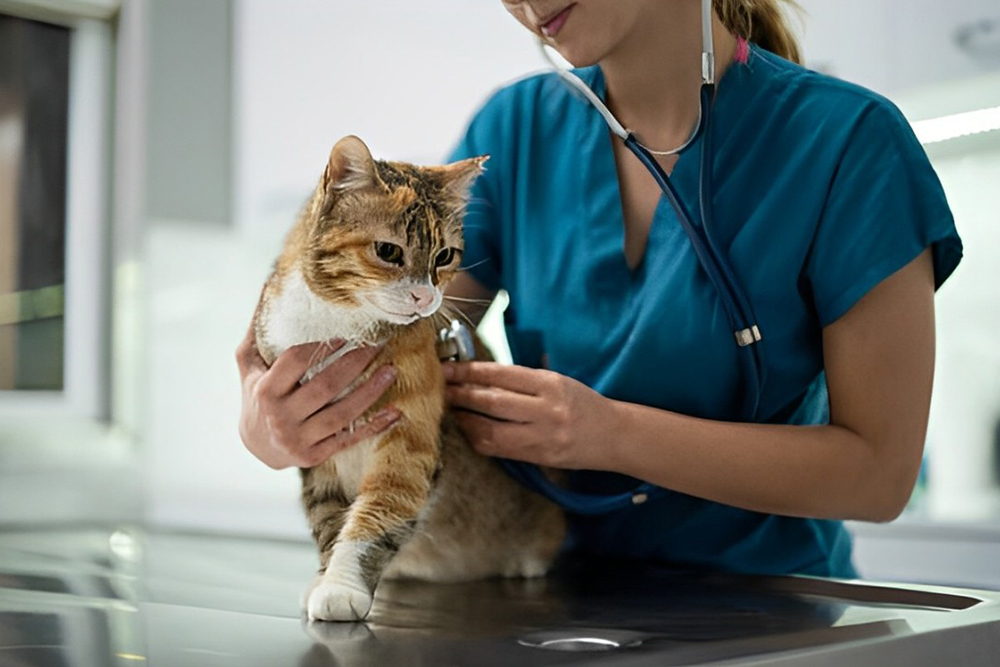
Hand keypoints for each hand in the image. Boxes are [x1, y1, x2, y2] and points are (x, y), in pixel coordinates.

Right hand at [235, 323, 399, 468]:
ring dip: (370, 392)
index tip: (345, 333)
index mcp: (265, 390)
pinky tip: (395, 413)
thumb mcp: (248, 364)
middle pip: (324, 386)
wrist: (256, 447)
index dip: (321, 346)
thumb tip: (268, 284)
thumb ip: (257, 330)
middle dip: (355, 363)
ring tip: (392, 370)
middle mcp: (281, 417)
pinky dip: (374, 427)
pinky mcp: (314, 457)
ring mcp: (298, 439)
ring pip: (342, 414)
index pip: (296, 361)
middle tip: (379, 344)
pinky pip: (349, 439)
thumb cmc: (256, 395)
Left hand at [442, 361, 618, 469]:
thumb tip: (478, 374)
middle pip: (492, 402)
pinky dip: (479, 439)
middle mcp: (547, 410)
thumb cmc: (582, 403)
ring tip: (450, 411)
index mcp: (551, 384)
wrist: (614, 435)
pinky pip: (499, 450)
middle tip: (439, 389)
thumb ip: (523, 380)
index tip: (447, 369)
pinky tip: (469, 430)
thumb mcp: (557, 381)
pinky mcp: (539, 458)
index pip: (501, 375)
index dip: (469, 372)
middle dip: (460, 395)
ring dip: (465, 421)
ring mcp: (543, 437)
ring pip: (491, 431)